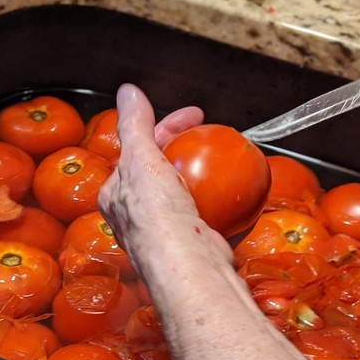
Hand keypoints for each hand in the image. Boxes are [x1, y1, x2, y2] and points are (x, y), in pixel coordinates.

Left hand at [98, 83, 233, 269]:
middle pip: (162, 171)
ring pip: (187, 195)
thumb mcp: (139, 160)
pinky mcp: (195, 246)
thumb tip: (127, 91)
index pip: (138, 150)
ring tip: (229, 159)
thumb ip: (134, 125)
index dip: (164, 126)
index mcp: (117, 197)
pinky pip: (213, 218)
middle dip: (188, 149)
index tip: (194, 114)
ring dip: (208, 176)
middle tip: (212, 132)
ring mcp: (167, 234)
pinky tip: (243, 191)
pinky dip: (229, 204)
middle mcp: (137, 218)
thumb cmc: (156, 216)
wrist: (188, 267)